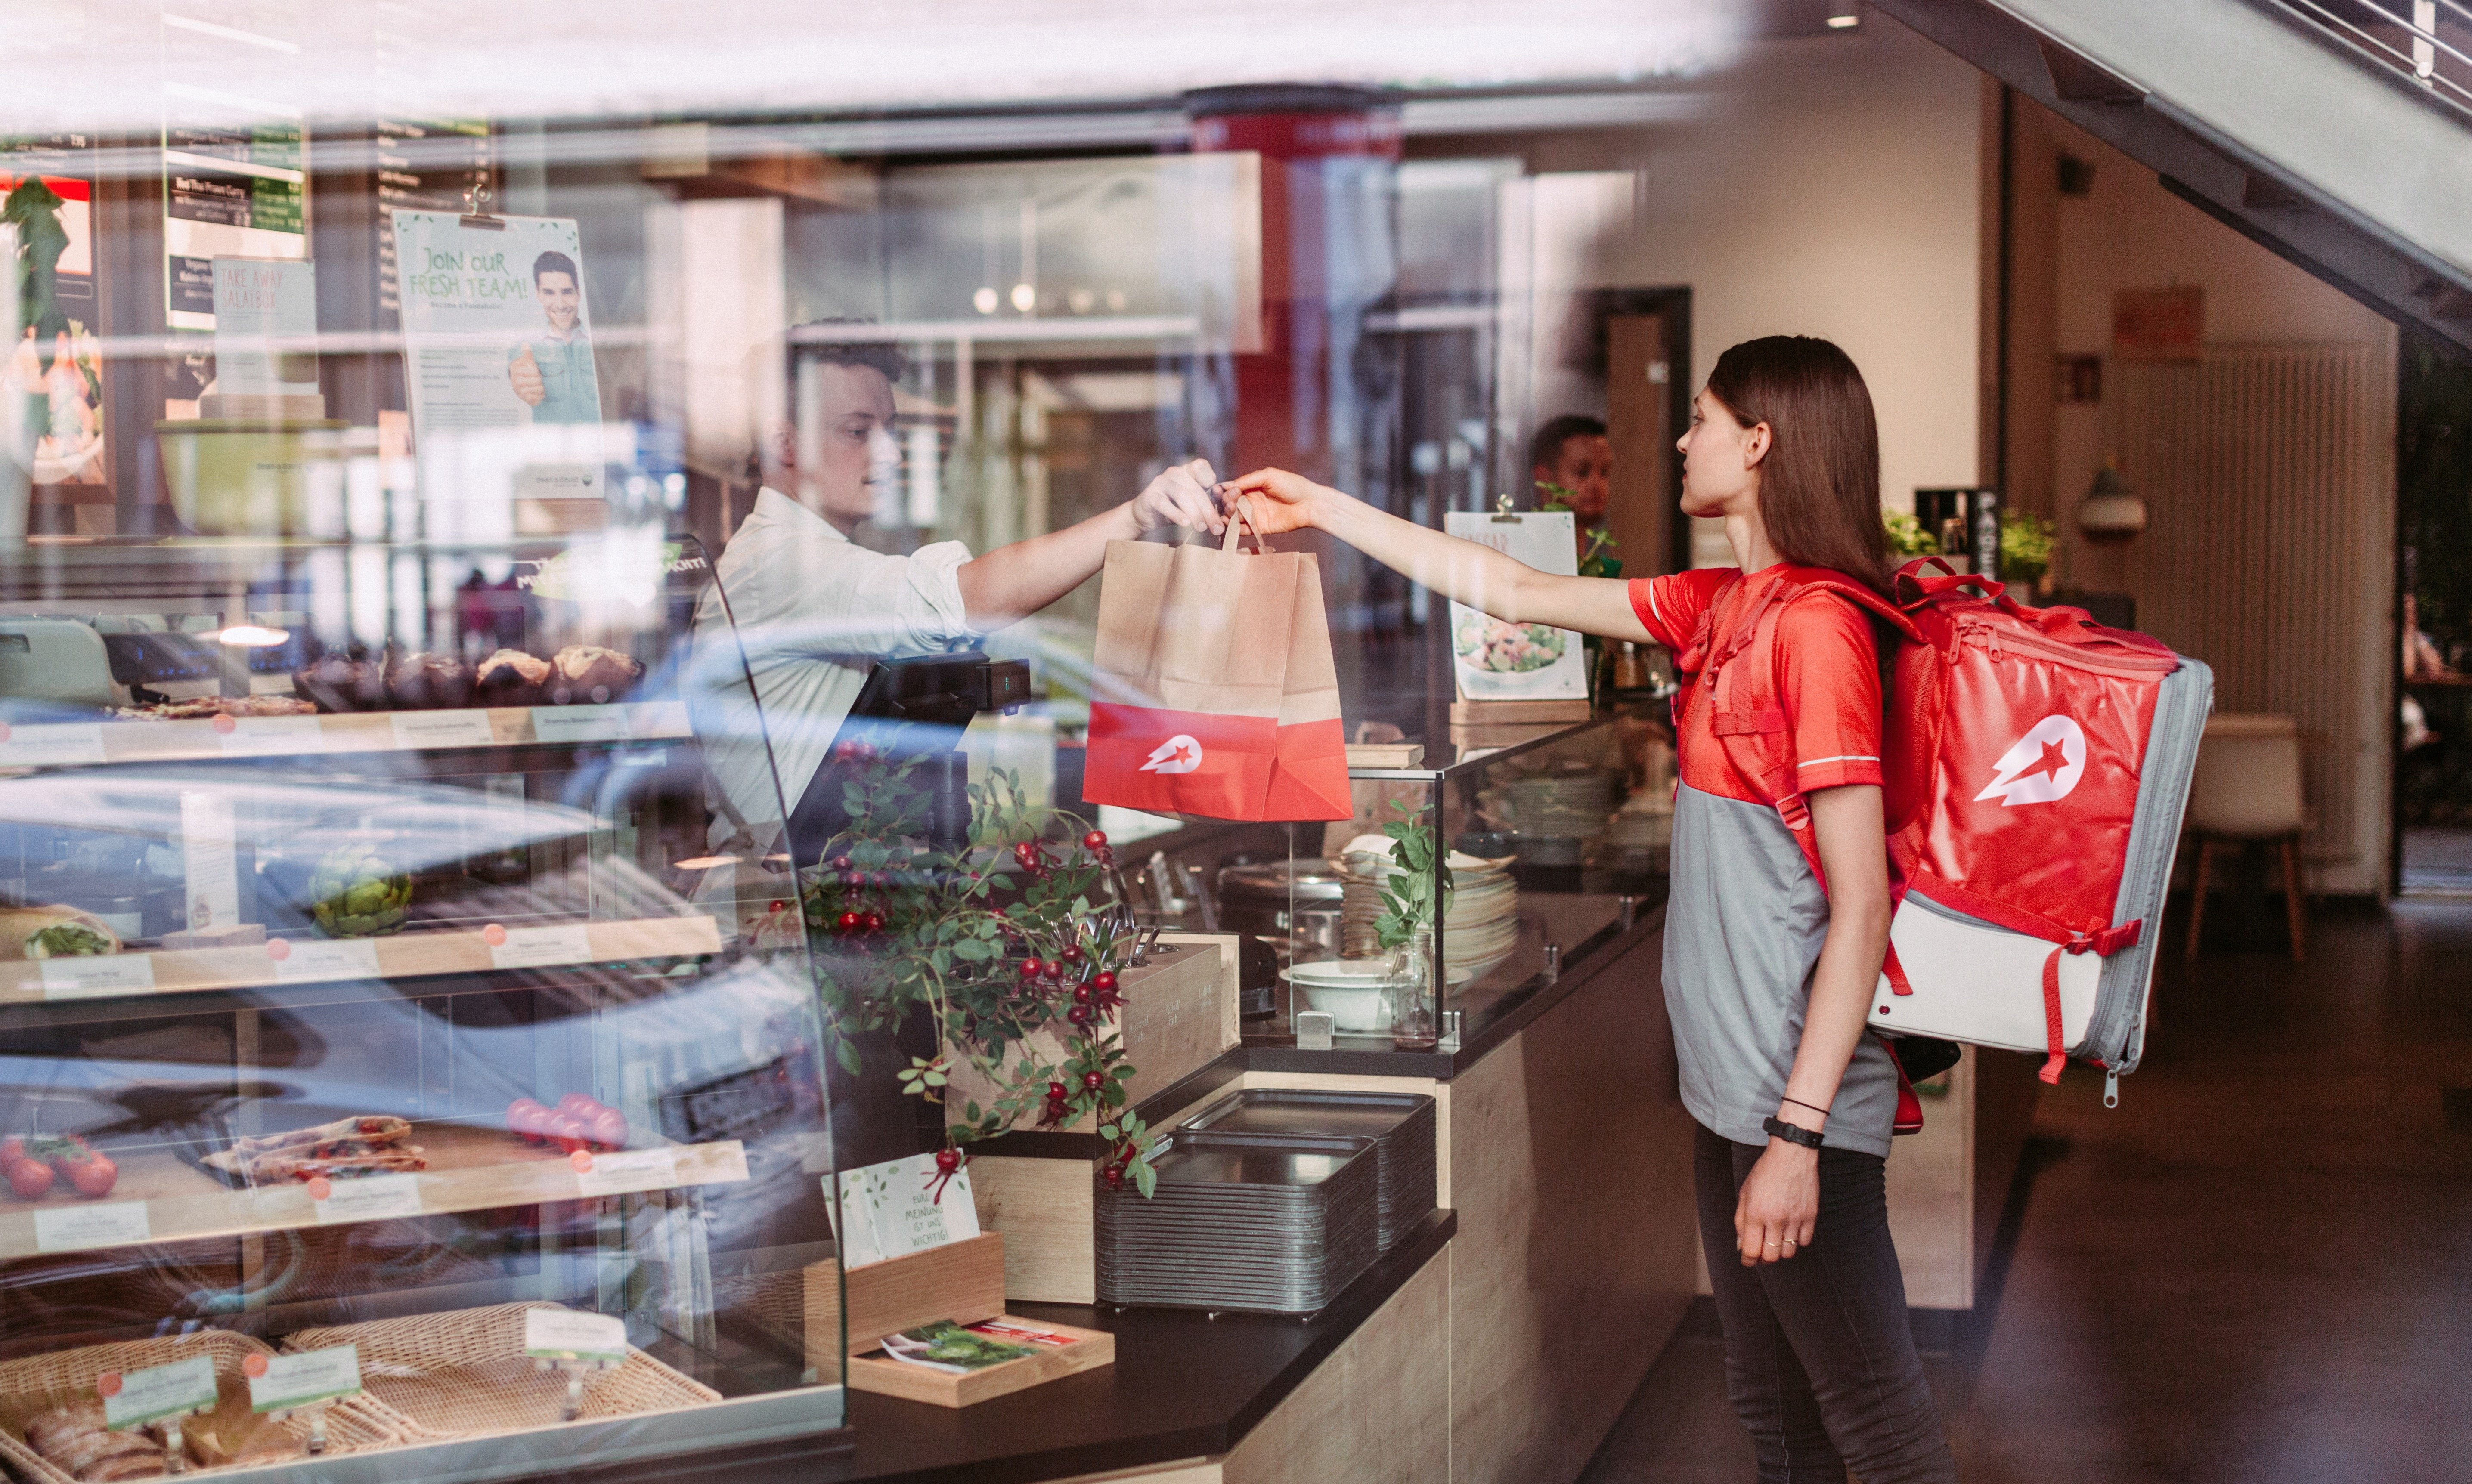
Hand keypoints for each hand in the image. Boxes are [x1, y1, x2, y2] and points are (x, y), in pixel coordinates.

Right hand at [509, 346, 544, 405]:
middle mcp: (516, 380)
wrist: (520, 387)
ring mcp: (519, 390)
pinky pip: (536, 397)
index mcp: (516, 369)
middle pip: (537, 380)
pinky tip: (540, 394)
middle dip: (541, 380)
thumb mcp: (526, 362)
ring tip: (542, 387)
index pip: (533, 371)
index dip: (538, 372)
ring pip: (538, 388)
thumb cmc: (526, 372)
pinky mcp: (524, 398)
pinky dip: (540, 396)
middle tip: (542, 381)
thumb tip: (525, 344)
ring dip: (542, 388)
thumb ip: (527, 354)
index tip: (538, 373)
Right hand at [1129, 457, 1222, 533]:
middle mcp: (1174, 473)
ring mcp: (1161, 482)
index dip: (1210, 479)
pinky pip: (1164, 504)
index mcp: (1186, 471)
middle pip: (1195, 488)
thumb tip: (1225, 513)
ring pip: (1182, 494)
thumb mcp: (1191, 503)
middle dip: (1207, 510)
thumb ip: (1204, 502)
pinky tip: (1185, 524)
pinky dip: (1176, 514)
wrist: (1145, 515)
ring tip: (1202, 528)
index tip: (1218, 497)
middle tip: (1216, 527)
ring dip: (1194, 513)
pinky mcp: (1150, 495)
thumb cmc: (1173, 509)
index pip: (1201, 466)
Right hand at [1219, 467, 1339, 535]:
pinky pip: (1244, 530)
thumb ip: (1248, 480)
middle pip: (1230, 503)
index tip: (1220, 492)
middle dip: (1226, 503)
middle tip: (1230, 503)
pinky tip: (1232, 527)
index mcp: (1252, 486)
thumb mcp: (1269, 476)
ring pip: (1234, 517)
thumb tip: (1228, 485)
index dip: (1224, 491)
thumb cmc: (1292, 486)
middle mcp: (1251, 501)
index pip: (1232, 489)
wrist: (1309, 504)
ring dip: (1228, 516)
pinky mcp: (1259, 528)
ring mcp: (1254, 515)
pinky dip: (1235, 530)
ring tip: (1229, 514)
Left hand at [1734, 1140, 1818, 1265]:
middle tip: (1762, 1253)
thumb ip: (1740, 1221)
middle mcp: (1775, 1218)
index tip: (1747, 1260)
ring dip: (1781, 1251)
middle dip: (1764, 1259)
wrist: (1792, 1154)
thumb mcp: (1745, 1193)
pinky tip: (1791, 1231)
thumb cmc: (1765, 1171)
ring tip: (1776, 1240)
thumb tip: (1741, 1246)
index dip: (1748, 1261)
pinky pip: (1804, 1242)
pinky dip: (1797, 1241)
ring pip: (1788, 1253)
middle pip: (1771, 1256)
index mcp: (1755, 1212)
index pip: (1751, 1251)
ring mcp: (1795, 1218)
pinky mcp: (1810, 1216)